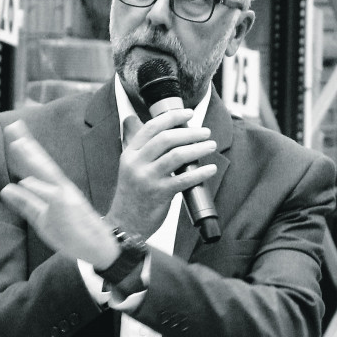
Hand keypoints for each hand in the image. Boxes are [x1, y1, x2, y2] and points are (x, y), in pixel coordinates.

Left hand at [0, 122, 122, 268]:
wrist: (99, 248)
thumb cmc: (72, 233)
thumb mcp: (42, 218)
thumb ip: (26, 203)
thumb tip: (5, 189)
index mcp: (56, 189)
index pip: (38, 165)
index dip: (25, 149)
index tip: (13, 132)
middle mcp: (61, 188)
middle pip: (41, 163)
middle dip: (27, 144)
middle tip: (13, 126)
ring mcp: (65, 198)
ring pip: (46, 174)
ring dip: (32, 158)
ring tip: (17, 143)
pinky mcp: (67, 209)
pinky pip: (51, 197)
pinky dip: (39, 188)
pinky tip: (26, 179)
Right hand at [108, 108, 217, 237]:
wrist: (125, 223)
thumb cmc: (131, 194)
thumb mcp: (128, 165)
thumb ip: (134, 143)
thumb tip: (133, 119)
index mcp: (130, 153)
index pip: (151, 128)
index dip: (172, 117)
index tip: (188, 113)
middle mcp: (137, 164)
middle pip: (166, 139)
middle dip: (189, 132)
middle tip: (205, 132)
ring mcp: (148, 179)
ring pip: (177, 156)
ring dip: (198, 149)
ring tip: (210, 146)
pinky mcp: (159, 194)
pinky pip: (184, 180)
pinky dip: (200, 173)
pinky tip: (210, 169)